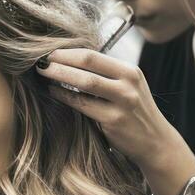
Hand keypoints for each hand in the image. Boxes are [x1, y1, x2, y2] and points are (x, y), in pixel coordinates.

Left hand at [36, 48, 182, 174]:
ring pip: (84, 82)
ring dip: (59, 75)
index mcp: (130, 71)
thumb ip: (106, 75)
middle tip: (39, 60)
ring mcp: (122, 102)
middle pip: (88, 62)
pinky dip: (64, 96)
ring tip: (42, 73)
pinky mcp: (114, 121)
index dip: (68, 51)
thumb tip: (70, 61)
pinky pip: (82, 105)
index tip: (49, 51)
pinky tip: (53, 92)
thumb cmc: (134, 114)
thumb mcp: (129, 88)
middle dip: (60, 59)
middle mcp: (128, 83)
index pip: (93, 54)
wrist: (155, 143)